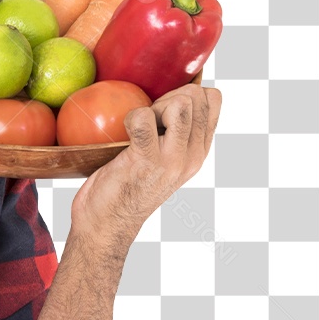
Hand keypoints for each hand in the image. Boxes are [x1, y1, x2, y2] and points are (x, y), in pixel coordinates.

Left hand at [69, 82, 222, 257]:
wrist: (105, 226)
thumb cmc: (125, 188)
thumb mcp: (163, 162)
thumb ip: (175, 135)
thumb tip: (171, 95)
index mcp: (198, 152)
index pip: (213, 100)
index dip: (185, 93)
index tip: (162, 112)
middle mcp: (191, 156)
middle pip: (196, 96)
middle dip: (168, 97)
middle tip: (147, 122)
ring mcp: (171, 160)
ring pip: (180, 103)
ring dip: (153, 107)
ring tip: (139, 129)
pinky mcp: (145, 161)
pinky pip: (143, 119)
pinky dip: (130, 117)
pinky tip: (122, 134)